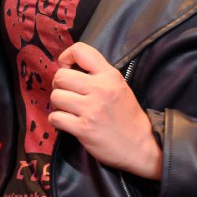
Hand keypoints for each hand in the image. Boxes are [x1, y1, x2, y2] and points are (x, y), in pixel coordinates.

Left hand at [49, 42, 162, 179]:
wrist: (140, 145)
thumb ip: (97, 74)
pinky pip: (55, 118)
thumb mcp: (119, 85)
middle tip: (68, 94)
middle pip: (61, 76)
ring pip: (56, 97)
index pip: (80, 50)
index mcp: (109, 75)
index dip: (66, 57)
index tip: (67, 68)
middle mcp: (100, 89)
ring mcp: (91, 109)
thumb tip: (68, 68)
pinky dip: (57, 120)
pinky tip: (68, 122)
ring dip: (58, 104)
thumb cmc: (127, 115)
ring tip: (69, 109)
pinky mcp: (83, 128)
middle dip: (59, 86)